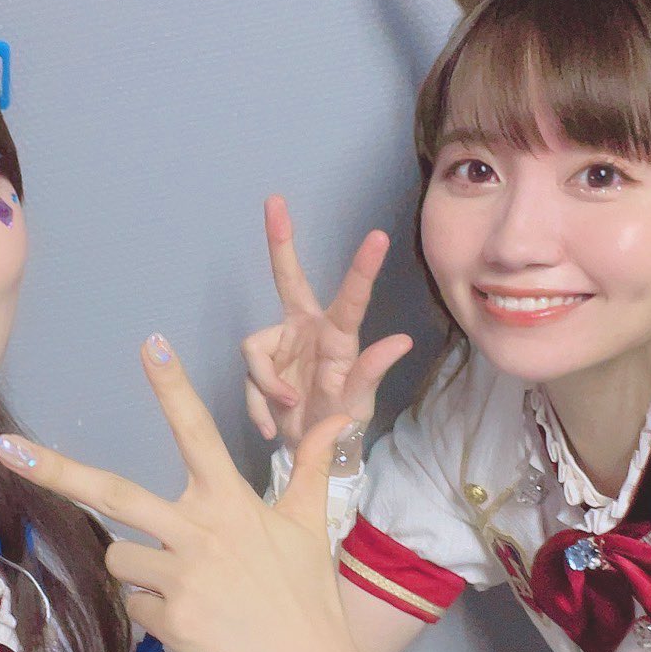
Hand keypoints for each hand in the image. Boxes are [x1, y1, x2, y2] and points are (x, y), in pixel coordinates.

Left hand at [0, 334, 368, 651]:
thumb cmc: (308, 594)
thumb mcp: (311, 524)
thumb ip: (311, 467)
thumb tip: (337, 421)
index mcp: (231, 500)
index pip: (197, 431)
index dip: (173, 387)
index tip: (151, 345)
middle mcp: (201, 531)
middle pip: (114, 492)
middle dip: (56, 470)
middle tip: (8, 448)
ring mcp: (182, 578)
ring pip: (117, 557)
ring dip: (137, 568)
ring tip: (186, 586)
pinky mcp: (171, 621)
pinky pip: (133, 604)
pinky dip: (153, 611)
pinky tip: (193, 620)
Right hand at [241, 195, 411, 450]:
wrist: (311, 449)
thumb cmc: (341, 419)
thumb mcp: (359, 402)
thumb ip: (373, 370)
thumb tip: (402, 341)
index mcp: (337, 335)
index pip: (351, 297)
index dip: (363, 268)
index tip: (378, 236)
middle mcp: (306, 329)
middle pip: (288, 279)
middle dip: (281, 241)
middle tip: (274, 202)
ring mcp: (280, 345)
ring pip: (255, 350)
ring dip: (266, 387)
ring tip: (287, 410)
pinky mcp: (259, 365)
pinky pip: (248, 379)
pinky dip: (258, 406)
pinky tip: (274, 425)